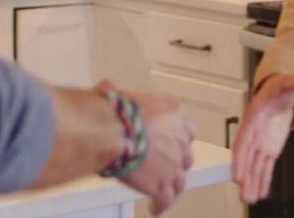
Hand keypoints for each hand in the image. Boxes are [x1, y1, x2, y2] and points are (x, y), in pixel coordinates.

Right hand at [97, 80, 195, 215]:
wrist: (114, 132)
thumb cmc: (116, 112)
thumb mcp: (117, 95)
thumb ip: (116, 92)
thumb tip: (107, 88)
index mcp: (173, 114)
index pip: (186, 127)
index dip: (178, 136)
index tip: (173, 141)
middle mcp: (179, 139)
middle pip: (185, 155)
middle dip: (177, 162)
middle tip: (166, 166)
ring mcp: (173, 164)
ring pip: (180, 180)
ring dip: (172, 186)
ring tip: (164, 192)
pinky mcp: (162, 185)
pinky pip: (165, 199)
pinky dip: (160, 205)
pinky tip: (155, 209)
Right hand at [231, 73, 293, 204]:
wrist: (278, 94)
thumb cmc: (277, 89)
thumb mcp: (286, 83)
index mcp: (253, 119)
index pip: (243, 141)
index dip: (240, 158)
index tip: (237, 173)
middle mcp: (253, 134)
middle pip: (247, 159)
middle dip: (245, 177)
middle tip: (243, 194)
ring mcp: (260, 144)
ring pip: (255, 167)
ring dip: (252, 183)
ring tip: (249, 200)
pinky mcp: (269, 150)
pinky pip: (265, 168)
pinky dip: (263, 180)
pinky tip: (261, 194)